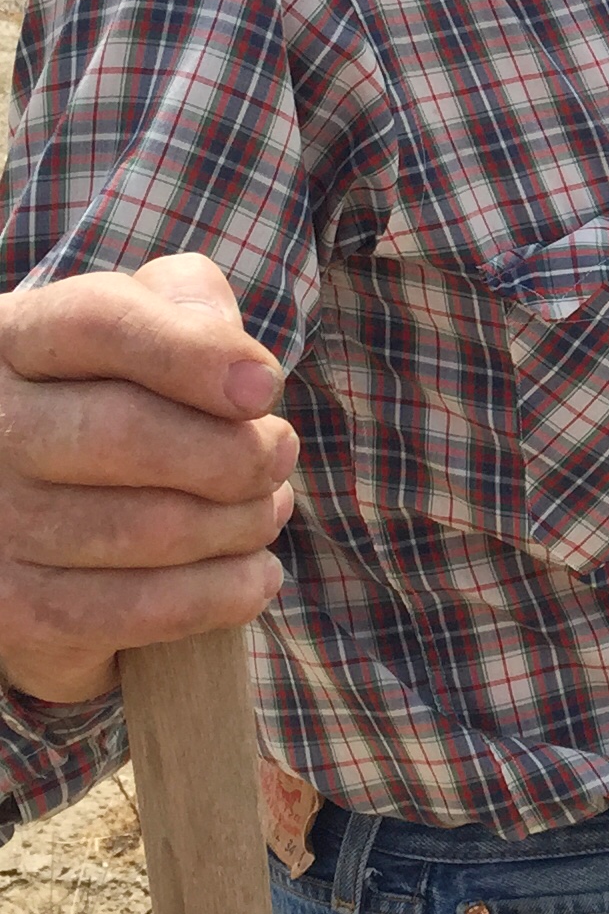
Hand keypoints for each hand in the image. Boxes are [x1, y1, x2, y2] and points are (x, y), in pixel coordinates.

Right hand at [0, 255, 295, 705]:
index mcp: (17, 339)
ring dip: (241, 522)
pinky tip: (253, 574)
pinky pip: (142, 608)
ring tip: (263, 510)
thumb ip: (186, 302)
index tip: (266, 386)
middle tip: (278, 455)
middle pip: (125, 432)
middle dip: (234, 452)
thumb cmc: (122, 400)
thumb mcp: (147, 329)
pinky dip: (224, 592)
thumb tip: (233, 353)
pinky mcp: (14, 612)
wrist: (48, 522)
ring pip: (149, 527)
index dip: (194, 351)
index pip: (98, 322)